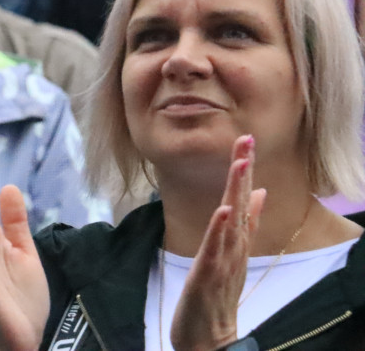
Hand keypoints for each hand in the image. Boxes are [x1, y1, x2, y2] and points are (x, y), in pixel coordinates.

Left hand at [171, 135, 265, 350]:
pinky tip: (225, 211)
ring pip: (233, 222)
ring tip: (240, 165)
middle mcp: (234, 247)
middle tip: (246, 140)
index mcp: (237, 239)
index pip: (243, 198)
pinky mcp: (209, 276)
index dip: (244, 169)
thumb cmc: (218, 292)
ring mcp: (224, 261)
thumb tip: (259, 193)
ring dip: (237, 192)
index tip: (246, 139)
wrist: (209, 336)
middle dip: (243, 171)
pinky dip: (221, 230)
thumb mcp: (231, 252)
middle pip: (241, 203)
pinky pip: (216, 250)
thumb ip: (247, 224)